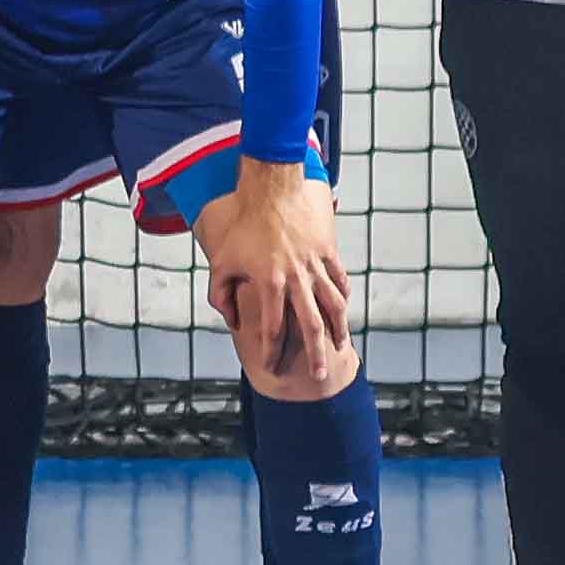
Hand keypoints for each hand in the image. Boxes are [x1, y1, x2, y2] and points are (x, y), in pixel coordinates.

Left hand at [195, 164, 351, 367]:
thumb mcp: (222, 260)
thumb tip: (229, 320)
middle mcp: (297, 278)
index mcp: (270, 283)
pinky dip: (343, 296)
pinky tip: (343, 308)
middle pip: (311, 325)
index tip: (270, 368)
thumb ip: (221, 294)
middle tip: (319, 376)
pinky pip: (340, 279)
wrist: (272, 188)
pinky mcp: (328, 251)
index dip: (271, 351)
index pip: (273, 328)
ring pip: (334, 304)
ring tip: (341, 346)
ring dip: (339, 329)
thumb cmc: (243, 224)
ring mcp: (316, 265)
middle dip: (316, 354)